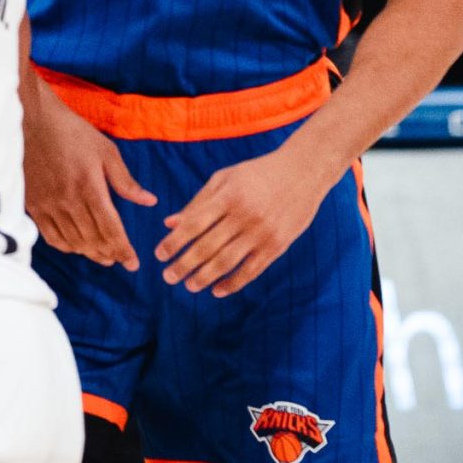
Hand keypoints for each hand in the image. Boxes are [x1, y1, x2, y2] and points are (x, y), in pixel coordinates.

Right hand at [22, 87, 154, 269]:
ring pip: (73, 242)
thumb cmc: (72, 133)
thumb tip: (149, 201)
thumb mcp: (106, 151)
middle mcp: (69, 201)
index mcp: (90, 187)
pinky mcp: (33, 205)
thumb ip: (126, 181)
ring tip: (103, 257)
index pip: (111, 229)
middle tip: (121, 261)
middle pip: (93, 240)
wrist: (33, 121)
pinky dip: (66, 247)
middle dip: (111, 254)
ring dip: (91, 253)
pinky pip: (51, 236)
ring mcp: (48, 205)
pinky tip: (76, 247)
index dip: (124, 250)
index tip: (133, 263)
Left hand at [154, 147, 327, 297]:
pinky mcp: (277, 246)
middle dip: (184, 264)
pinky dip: (233, 283)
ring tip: (188, 285)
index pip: (193, 224)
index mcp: (227, 196)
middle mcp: (243, 216)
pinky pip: (252, 270)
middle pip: (207, 247)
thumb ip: (197, 202)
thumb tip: (169, 223)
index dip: (174, 242)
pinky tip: (217, 290)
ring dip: (204, 277)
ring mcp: (262, 233)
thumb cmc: (257, 173)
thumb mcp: (224, 179)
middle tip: (167, 277)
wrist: (303, 172)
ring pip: (227, 262)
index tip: (159, 255)